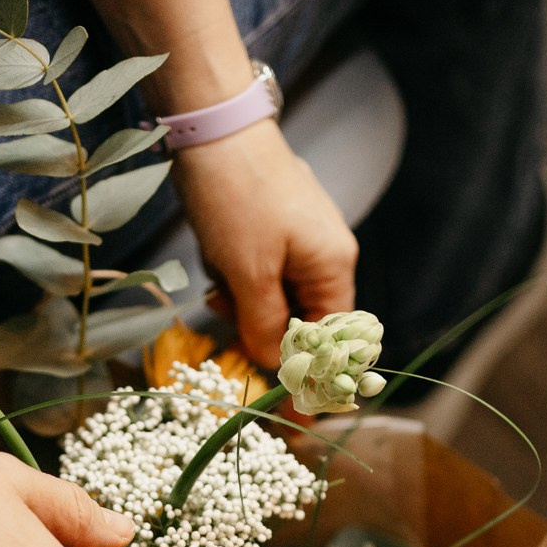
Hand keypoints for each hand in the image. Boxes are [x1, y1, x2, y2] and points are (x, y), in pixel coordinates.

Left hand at [171, 120, 358, 367]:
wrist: (212, 125)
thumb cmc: (237, 197)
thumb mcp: (248, 275)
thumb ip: (267, 329)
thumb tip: (277, 367)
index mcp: (334, 266)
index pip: (333, 345)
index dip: (312, 382)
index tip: (289, 421)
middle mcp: (327, 254)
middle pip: (303, 324)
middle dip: (262, 328)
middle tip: (226, 309)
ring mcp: (301, 238)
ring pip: (275, 299)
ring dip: (242, 300)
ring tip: (219, 273)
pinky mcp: (273, 226)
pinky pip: (258, 272)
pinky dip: (236, 276)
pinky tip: (217, 256)